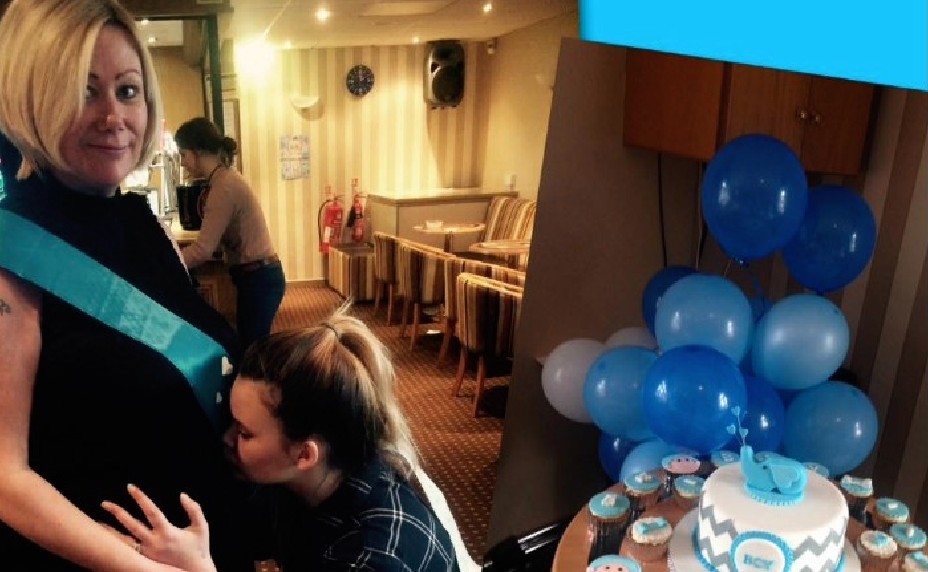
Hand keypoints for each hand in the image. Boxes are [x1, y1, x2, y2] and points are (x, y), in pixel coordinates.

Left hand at [101, 484, 216, 571]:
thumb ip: (194, 509)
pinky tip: (106, 540)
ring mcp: (147, 554)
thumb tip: (182, 495)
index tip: (130, 487)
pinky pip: (127, 551)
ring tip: (96, 523)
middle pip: (131, 525)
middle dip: (117, 512)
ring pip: (124, 540)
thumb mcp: (202, 527)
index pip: (150, 510)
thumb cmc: (200, 549)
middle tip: (104, 503)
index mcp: (167, 532)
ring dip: (110, 531)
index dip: (140, 497)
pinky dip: (116, 544)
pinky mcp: (145, 562)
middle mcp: (154, 543)